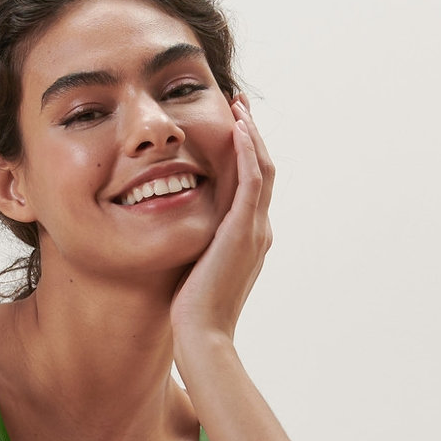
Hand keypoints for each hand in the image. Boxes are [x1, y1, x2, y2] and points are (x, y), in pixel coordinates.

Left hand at [171, 93, 274, 376]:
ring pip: (261, 169)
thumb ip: (195, 245)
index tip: (231, 128)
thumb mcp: (194, 268)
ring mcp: (254, 230)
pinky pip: (251, 180)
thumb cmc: (191, 311)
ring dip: (251, 134)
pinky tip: (237, 127)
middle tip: (238, 106)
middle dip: (251, 136)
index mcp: (249, 238)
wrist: (202, 334)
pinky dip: (248, 151)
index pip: (253, 186)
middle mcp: (258, 230)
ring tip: (238, 106)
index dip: (245, 155)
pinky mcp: (243, 230)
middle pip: (263, 170)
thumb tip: (177, 234)